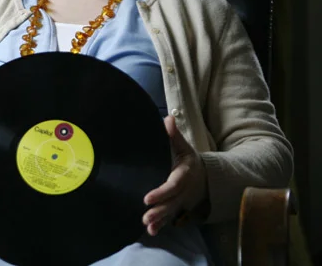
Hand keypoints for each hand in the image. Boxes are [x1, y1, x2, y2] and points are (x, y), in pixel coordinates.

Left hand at [142, 115, 207, 235]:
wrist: (206, 176)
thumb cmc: (189, 159)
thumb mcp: (184, 146)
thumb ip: (174, 134)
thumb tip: (168, 118)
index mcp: (184, 174)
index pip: (172, 186)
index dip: (161, 193)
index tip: (147, 198)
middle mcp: (184, 191)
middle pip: (171, 203)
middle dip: (158, 211)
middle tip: (145, 217)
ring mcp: (181, 201)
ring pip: (170, 213)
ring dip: (159, 220)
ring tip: (147, 225)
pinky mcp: (177, 207)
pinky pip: (170, 218)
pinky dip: (162, 225)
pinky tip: (150, 231)